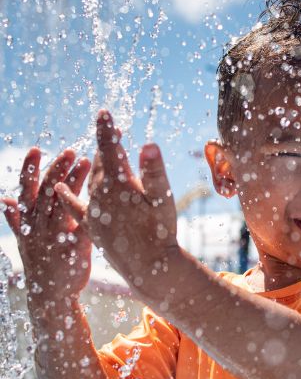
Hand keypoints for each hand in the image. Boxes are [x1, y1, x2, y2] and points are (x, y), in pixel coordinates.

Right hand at [1, 148, 91, 302]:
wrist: (50, 296)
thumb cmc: (41, 263)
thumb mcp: (25, 240)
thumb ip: (17, 219)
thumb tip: (4, 199)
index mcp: (28, 223)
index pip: (27, 190)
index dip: (30, 169)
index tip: (37, 149)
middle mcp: (38, 228)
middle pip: (46, 193)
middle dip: (57, 169)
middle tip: (71, 151)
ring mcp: (54, 239)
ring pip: (63, 204)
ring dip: (73, 182)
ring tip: (87, 163)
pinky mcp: (73, 249)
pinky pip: (81, 226)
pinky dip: (89, 211)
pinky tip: (100, 196)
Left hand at [55, 111, 178, 294]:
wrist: (149, 267)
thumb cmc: (161, 231)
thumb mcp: (163, 199)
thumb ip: (154, 170)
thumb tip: (148, 144)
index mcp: (118, 183)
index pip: (110, 148)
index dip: (107, 129)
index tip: (103, 112)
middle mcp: (101, 194)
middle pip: (101, 163)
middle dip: (107, 147)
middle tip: (112, 132)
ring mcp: (94, 211)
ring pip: (91, 182)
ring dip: (95, 167)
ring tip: (100, 157)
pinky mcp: (91, 227)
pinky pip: (74, 207)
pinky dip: (67, 196)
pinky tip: (59, 188)